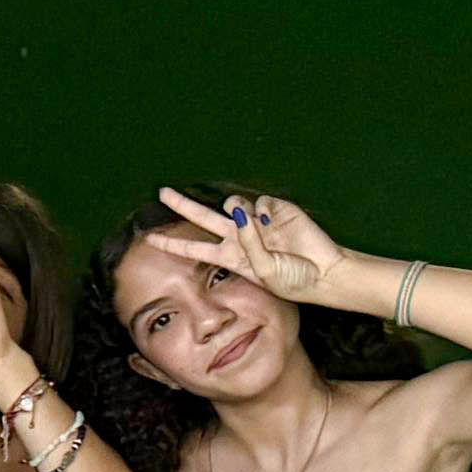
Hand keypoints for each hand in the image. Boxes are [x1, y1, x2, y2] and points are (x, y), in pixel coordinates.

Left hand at [144, 187, 349, 304]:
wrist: (323, 272)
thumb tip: (239, 211)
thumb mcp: (262, 271)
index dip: (171, 243)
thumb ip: (247, 243)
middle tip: (163, 192)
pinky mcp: (275, 209)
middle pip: (203, 217)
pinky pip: (259, 202)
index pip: (194, 248)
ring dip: (238, 212)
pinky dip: (264, 212)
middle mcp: (238, 237)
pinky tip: (276, 223)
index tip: (148, 240)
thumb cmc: (292, 280)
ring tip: (256, 228)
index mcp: (229, 257)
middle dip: (182, 204)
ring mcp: (256, 222)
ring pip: (233, 204)